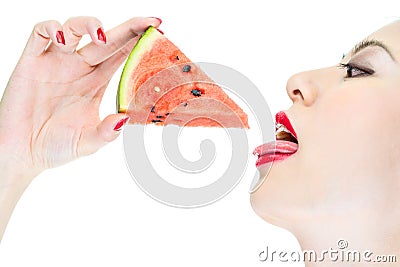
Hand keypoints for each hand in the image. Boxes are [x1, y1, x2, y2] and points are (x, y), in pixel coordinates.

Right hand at [0, 16, 160, 175]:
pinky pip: (39, 33)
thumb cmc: (55, 146)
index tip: (160, 35)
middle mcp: (79, 67)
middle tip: (150, 21)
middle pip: (107, 38)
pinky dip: (50, 28)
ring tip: (101, 36)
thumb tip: (124, 119)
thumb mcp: (88, 143)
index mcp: (96, 82)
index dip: (140, 43)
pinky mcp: (31, 61)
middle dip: (130, 28)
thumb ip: (106, 133)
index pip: (122, 55)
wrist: (21, 153)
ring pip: (74, 28)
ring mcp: (56, 62)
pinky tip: (60, 37)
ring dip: (90, 24)